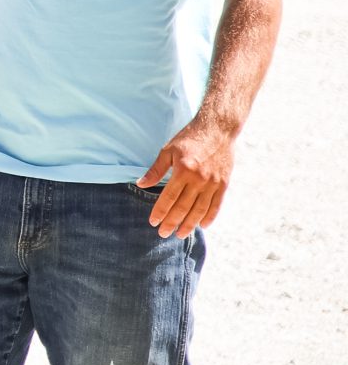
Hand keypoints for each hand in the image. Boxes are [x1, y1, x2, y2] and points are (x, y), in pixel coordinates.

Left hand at [138, 119, 235, 237]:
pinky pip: (216, 204)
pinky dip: (209, 216)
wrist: (218, 129)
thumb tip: (141, 184)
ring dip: (189, 224)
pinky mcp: (224, 183)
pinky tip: (202, 225)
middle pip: (183, 207)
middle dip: (172, 222)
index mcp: (183, 170)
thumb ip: (156, 170)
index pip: (169, 198)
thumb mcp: (168, 150)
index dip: (160, 212)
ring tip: (180, 234)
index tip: (153, 222)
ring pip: (200, 210)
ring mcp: (213, 183)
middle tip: (163, 234)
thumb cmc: (189, 138)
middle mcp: (199, 179)